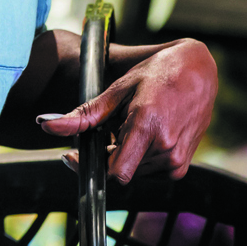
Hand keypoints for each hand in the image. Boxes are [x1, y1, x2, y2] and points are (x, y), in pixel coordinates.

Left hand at [36, 40, 216, 183]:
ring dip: (124, 155)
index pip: (116, 172)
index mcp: (147, 126)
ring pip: (132, 173)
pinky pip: (148, 173)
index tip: (78, 153)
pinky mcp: (181, 167)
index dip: (93, 165)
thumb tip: (47, 125)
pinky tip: (146, 135)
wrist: (199, 72)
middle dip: (106, 154)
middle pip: (119, 170)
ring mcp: (176, 160)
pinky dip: (140, 158)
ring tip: (132, 126)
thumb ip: (84, 114)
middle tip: (110, 128)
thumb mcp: (118, 89)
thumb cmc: (158, 74)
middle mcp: (165, 147)